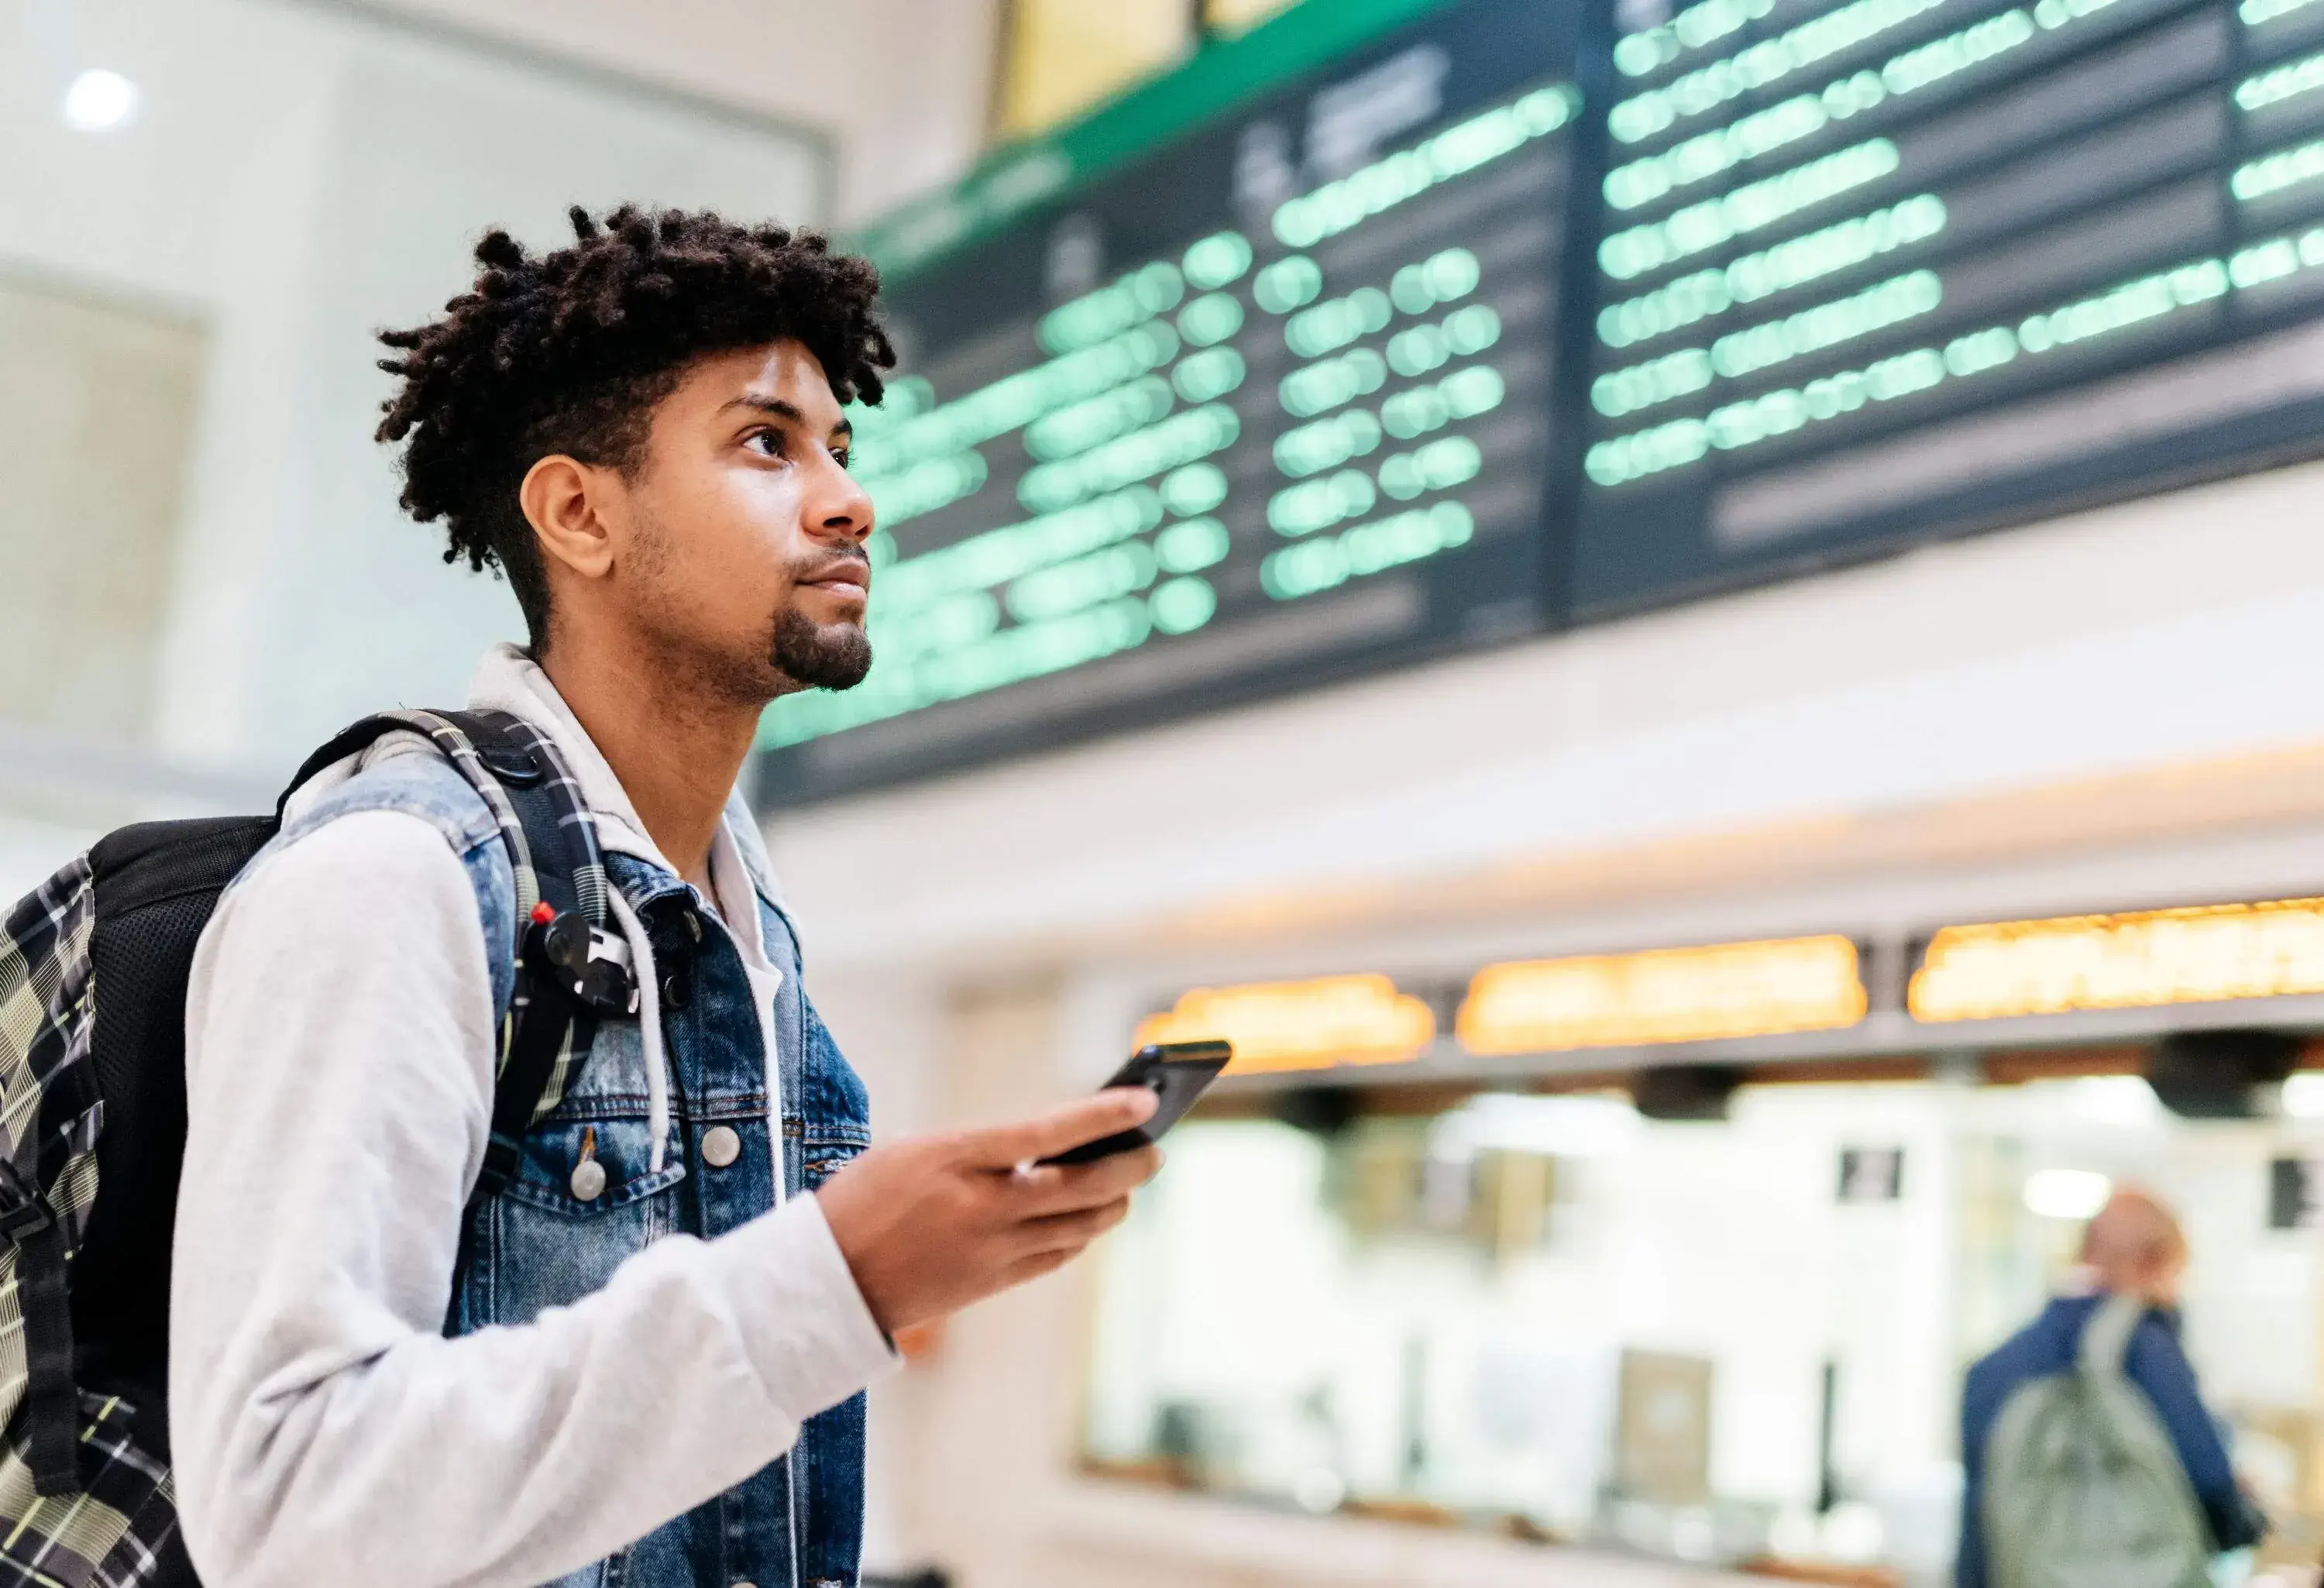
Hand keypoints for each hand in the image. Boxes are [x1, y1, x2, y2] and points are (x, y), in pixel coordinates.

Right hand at [815, 1088, 1163, 1334]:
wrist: (824, 1281)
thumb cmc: (864, 1199)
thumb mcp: (915, 1149)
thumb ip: (984, 1148)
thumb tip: (1053, 1147)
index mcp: (958, 1159)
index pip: (1051, 1132)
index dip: (1105, 1114)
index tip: (1146, 1100)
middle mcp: (983, 1208)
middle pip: (1084, 1185)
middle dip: (1130, 1164)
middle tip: (1154, 1149)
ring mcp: (991, 1252)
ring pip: (1081, 1226)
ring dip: (1113, 1202)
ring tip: (1127, 1183)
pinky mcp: (992, 1285)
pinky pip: (1057, 1257)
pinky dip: (1081, 1235)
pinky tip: (1088, 1219)